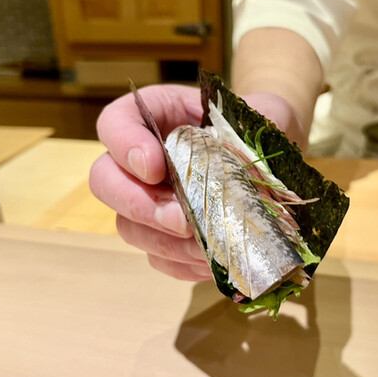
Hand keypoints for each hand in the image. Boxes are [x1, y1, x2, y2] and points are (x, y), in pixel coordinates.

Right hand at [89, 84, 302, 280]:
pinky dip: (182, 264)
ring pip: (129, 227)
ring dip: (167, 243)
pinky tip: (212, 261)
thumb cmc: (260, 129)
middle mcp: (141, 160)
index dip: (124, 145)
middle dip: (138, 206)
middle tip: (180, 220)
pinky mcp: (166, 237)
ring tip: (208, 246)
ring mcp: (149, 201)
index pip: (114, 123)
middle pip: (105, 182)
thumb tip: (251, 157)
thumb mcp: (267, 112)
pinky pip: (158, 258)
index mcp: (157, 115)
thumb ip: (263, 118)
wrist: (272, 164)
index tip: (154, 165)